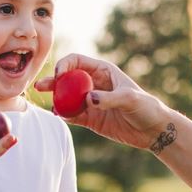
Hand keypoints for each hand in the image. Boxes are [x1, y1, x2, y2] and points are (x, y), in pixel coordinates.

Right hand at [34, 54, 171, 150]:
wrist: (152, 130)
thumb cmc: (146, 107)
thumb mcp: (129, 99)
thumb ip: (108, 98)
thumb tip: (88, 99)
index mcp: (103, 71)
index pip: (77, 61)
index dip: (65, 65)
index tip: (59, 76)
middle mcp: (94, 84)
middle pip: (67, 79)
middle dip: (52, 81)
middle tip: (40, 86)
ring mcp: (90, 102)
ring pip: (67, 98)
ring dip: (56, 100)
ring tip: (49, 105)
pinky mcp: (91, 119)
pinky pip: (72, 115)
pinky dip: (65, 116)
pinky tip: (61, 117)